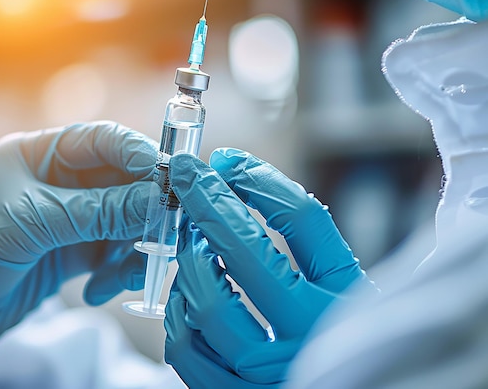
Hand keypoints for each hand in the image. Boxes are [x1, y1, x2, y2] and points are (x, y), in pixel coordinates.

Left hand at [0, 121, 156, 387]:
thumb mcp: (30, 223)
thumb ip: (95, 212)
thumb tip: (156, 199)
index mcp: (38, 154)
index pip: (101, 140)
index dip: (138, 154)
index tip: (168, 177)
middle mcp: (57, 182)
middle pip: (120, 183)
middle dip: (143, 209)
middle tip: (164, 233)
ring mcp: (66, 219)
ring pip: (122, 223)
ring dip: (130, 249)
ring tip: (122, 277)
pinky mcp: (70, 253)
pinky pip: (110, 255)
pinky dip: (114, 272)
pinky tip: (97, 291)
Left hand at [164, 148, 375, 386]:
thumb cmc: (340, 329)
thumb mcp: (344, 278)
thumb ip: (300, 225)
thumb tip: (233, 168)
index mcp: (348, 299)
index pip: (302, 218)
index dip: (255, 178)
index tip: (225, 159)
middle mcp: (311, 338)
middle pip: (248, 255)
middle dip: (209, 203)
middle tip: (189, 178)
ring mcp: (269, 373)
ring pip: (208, 305)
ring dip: (192, 261)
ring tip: (195, 244)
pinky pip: (185, 350)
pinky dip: (178, 312)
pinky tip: (189, 295)